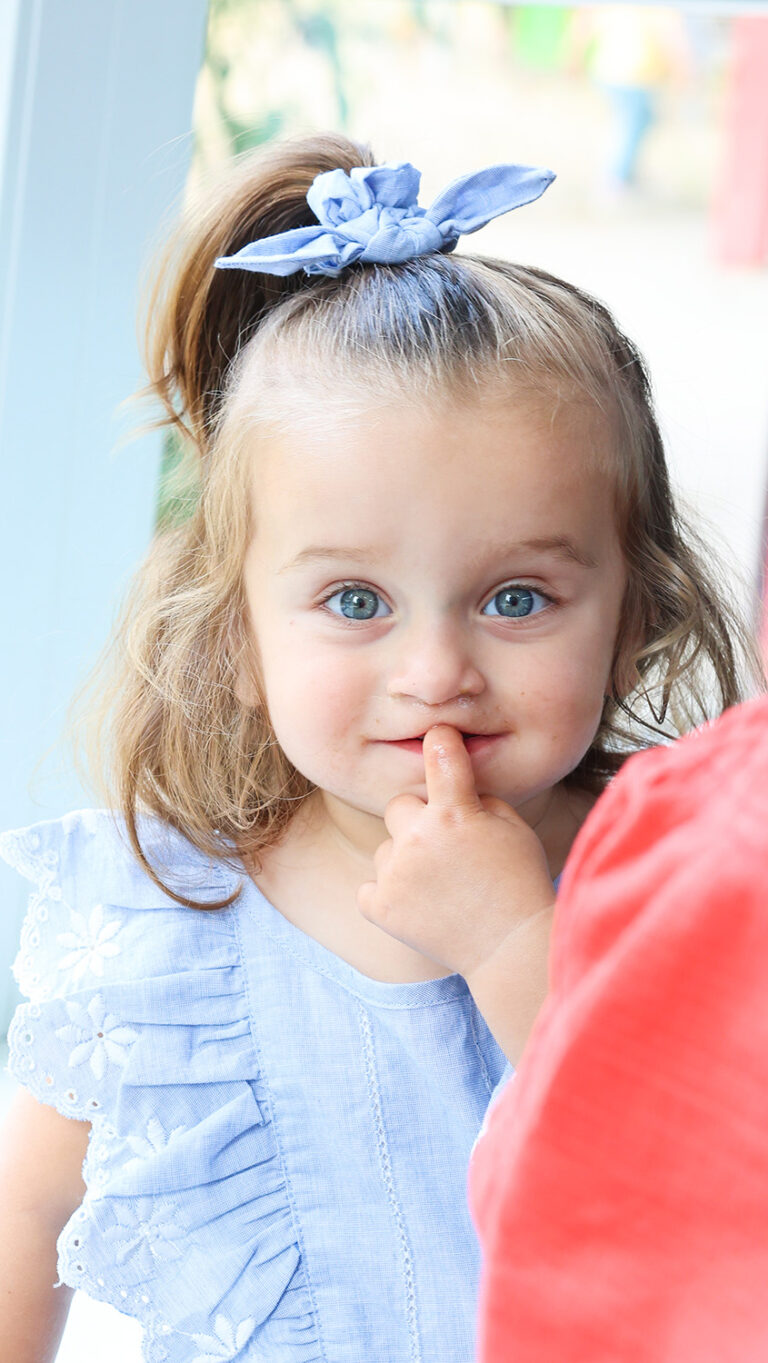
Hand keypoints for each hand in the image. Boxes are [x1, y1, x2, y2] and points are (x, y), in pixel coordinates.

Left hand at [357, 725, 555, 983]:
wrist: (510, 947)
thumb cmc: (519, 881)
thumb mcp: (513, 827)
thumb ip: (476, 799)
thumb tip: (447, 786)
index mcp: (455, 813)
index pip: (441, 758)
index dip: (440, 742)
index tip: (437, 734)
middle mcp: (417, 838)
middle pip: (399, 806)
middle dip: (418, 821)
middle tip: (446, 849)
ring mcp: (394, 873)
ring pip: (386, 848)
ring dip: (405, 860)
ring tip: (440, 886)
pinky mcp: (379, 905)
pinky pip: (371, 886)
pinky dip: (389, 894)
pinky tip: (420, 905)